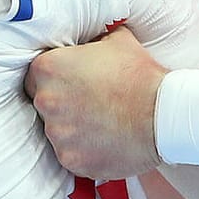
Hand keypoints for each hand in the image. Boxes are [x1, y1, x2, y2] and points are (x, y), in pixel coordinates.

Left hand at [24, 27, 165, 178]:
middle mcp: (46, 102)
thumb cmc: (141, 76)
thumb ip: (92, 40)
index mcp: (48, 69)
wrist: (163, 114)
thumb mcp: (116, 40)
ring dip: (72, 128)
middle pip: (43, 104)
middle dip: (62, 104)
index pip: (35, 76)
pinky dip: (84, 149)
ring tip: (100, 122)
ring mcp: (58, 134)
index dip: (54, 80)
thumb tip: (90, 39)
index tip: (71, 83)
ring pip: (56, 131)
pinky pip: (70, 154)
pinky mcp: (71, 159)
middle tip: (89, 103)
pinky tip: (104, 140)